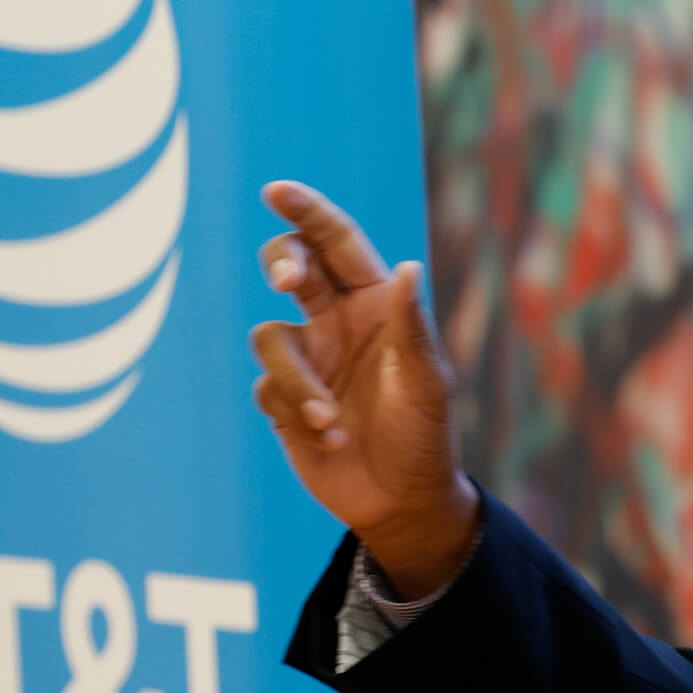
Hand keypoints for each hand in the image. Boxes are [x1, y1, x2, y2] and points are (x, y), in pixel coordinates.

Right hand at [250, 181, 478, 597]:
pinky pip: (265, 387)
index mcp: (374, 305)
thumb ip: (410, 329)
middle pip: (289, 264)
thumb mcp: (427, 386)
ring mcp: (308, 360)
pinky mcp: (283, 400)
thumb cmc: (425, 438)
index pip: (338, 244)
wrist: (402, 502)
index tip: (277, 190)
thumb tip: (406, 268)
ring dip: (297, 380)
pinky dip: (292, 411)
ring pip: (268, 338)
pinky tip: (327, 439)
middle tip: (288, 281)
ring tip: (331, 421)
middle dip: (282, 262)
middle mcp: (336, 323)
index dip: (308, 212)